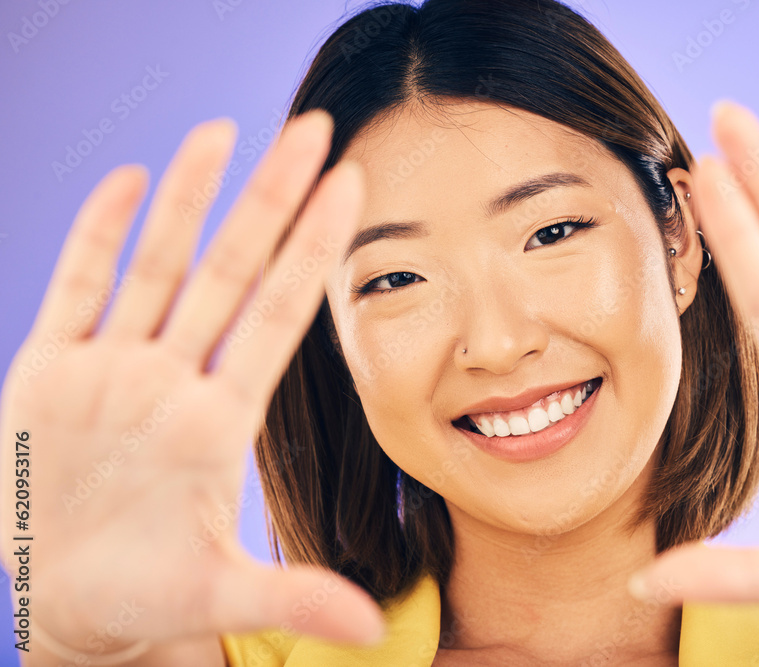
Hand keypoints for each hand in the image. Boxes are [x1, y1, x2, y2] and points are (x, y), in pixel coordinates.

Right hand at [0, 110, 382, 653]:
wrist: (75, 605)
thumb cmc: (150, 598)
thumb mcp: (218, 595)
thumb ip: (289, 597)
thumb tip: (369, 629)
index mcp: (219, 420)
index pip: (281, 313)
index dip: (317, 249)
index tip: (356, 187)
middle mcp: (173, 379)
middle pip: (233, 269)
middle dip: (272, 198)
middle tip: (315, 126)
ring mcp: (112, 370)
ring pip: (157, 264)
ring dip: (191, 197)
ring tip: (225, 128)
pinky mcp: (48, 374)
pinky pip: (74, 288)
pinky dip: (96, 234)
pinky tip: (132, 180)